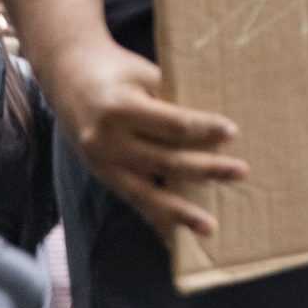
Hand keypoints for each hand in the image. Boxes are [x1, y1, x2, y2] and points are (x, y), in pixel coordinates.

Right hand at [48, 40, 246, 238]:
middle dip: (205, 169)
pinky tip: (173, 237)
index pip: (172, 124)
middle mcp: (106, 141)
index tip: (232, 132)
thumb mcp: (146, 75)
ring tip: (209, 226)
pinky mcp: (100, 175)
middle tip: (241, 172)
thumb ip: (172, 102)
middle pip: (164, 160)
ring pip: (145, 192)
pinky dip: (154, 218)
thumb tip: (213, 129)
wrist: (67, 75)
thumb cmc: (117, 69)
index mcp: (119, 109)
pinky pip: (131, 200)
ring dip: (180, 211)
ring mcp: (100, 162)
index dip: (204, 129)